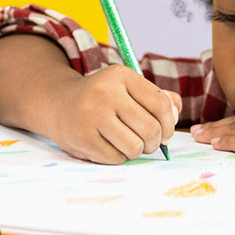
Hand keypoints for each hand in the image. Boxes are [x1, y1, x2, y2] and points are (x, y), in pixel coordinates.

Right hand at [45, 65, 181, 164]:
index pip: (161, 104)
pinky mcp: (83, 138)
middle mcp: (105, 92)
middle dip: (154, 142)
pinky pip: (116, 158)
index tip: (165, 131)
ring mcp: (92, 115)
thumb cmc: (102, 98)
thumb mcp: (126, 87)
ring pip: (135, 147)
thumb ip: (157, 97)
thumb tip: (176, 113)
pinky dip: (118, 156)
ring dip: (137, 150)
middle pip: (151, 129)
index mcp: (121, 75)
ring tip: (127, 142)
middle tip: (147, 142)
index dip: (170, 123)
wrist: (58, 104)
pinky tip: (109, 144)